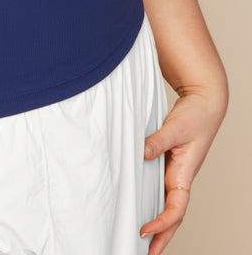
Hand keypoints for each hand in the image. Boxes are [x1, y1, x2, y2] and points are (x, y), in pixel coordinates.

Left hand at [139, 85, 226, 253]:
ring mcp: (175, 173)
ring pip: (168, 206)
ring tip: (145, 242)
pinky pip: (161, 189)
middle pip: (173, 216)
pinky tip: (143, 206)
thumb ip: (158, 140)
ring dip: (159, 225)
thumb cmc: (195, 116)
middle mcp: (180, 178)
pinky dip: (154, 203)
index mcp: (185, 174)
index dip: (162, 223)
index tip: (145, 231)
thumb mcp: (175, 127)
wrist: (203, 104)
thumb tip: (143, 152)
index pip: (175, 209)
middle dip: (163, 237)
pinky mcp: (169, 164)